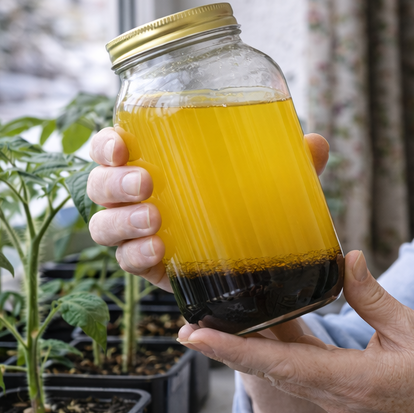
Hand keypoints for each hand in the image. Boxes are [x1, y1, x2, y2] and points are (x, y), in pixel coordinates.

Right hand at [85, 127, 330, 290]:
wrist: (254, 265)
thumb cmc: (249, 204)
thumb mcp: (271, 181)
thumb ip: (290, 164)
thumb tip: (315, 144)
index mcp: (154, 161)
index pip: (113, 146)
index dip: (106, 144)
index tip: (122, 146)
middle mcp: (136, 197)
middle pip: (98, 185)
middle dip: (114, 183)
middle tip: (146, 184)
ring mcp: (138, 234)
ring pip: (104, 226)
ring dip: (121, 222)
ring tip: (154, 220)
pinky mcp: (149, 268)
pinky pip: (127, 263)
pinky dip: (137, 256)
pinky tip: (159, 253)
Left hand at [177, 250, 413, 412]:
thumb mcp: (412, 330)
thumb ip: (373, 296)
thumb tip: (345, 258)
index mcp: (351, 381)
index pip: (280, 364)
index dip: (233, 350)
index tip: (195, 337)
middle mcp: (335, 397)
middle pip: (270, 370)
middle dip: (227, 349)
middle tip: (188, 327)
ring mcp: (337, 401)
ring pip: (283, 372)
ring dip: (250, 349)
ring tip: (215, 322)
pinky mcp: (342, 396)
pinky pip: (302, 372)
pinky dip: (280, 349)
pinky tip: (269, 322)